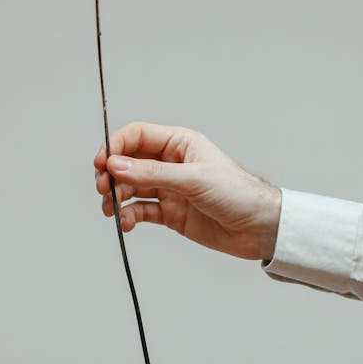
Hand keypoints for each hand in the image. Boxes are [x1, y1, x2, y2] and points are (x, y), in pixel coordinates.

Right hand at [93, 121, 281, 260]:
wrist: (260, 228)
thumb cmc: (238, 193)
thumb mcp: (193, 179)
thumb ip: (152, 173)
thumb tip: (116, 165)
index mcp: (179, 143)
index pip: (137, 135)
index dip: (115, 146)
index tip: (102, 162)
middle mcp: (171, 163)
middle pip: (128, 162)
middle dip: (112, 174)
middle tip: (104, 189)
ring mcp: (169, 189)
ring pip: (131, 187)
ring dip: (116, 197)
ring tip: (111, 210)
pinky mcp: (170, 213)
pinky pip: (140, 210)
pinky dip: (128, 216)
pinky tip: (126, 223)